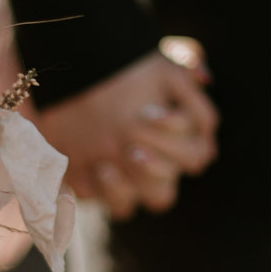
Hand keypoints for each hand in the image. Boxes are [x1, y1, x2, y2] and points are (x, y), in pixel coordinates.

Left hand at [35, 49, 218, 219]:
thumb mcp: (150, 63)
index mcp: (181, 135)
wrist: (68, 88)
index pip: (199, 146)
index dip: (177, 131)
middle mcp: (165, 161)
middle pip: (183, 173)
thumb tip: (203, 76)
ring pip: (160, 198)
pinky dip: (113, 191)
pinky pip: (122, 208)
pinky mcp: (111, 194)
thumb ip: (184, 66)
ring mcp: (139, 181)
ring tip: (122, 156)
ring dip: (145, 178)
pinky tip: (100, 168)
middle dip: (162, 154)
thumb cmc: (117, 73)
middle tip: (134, 137)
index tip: (148, 112)